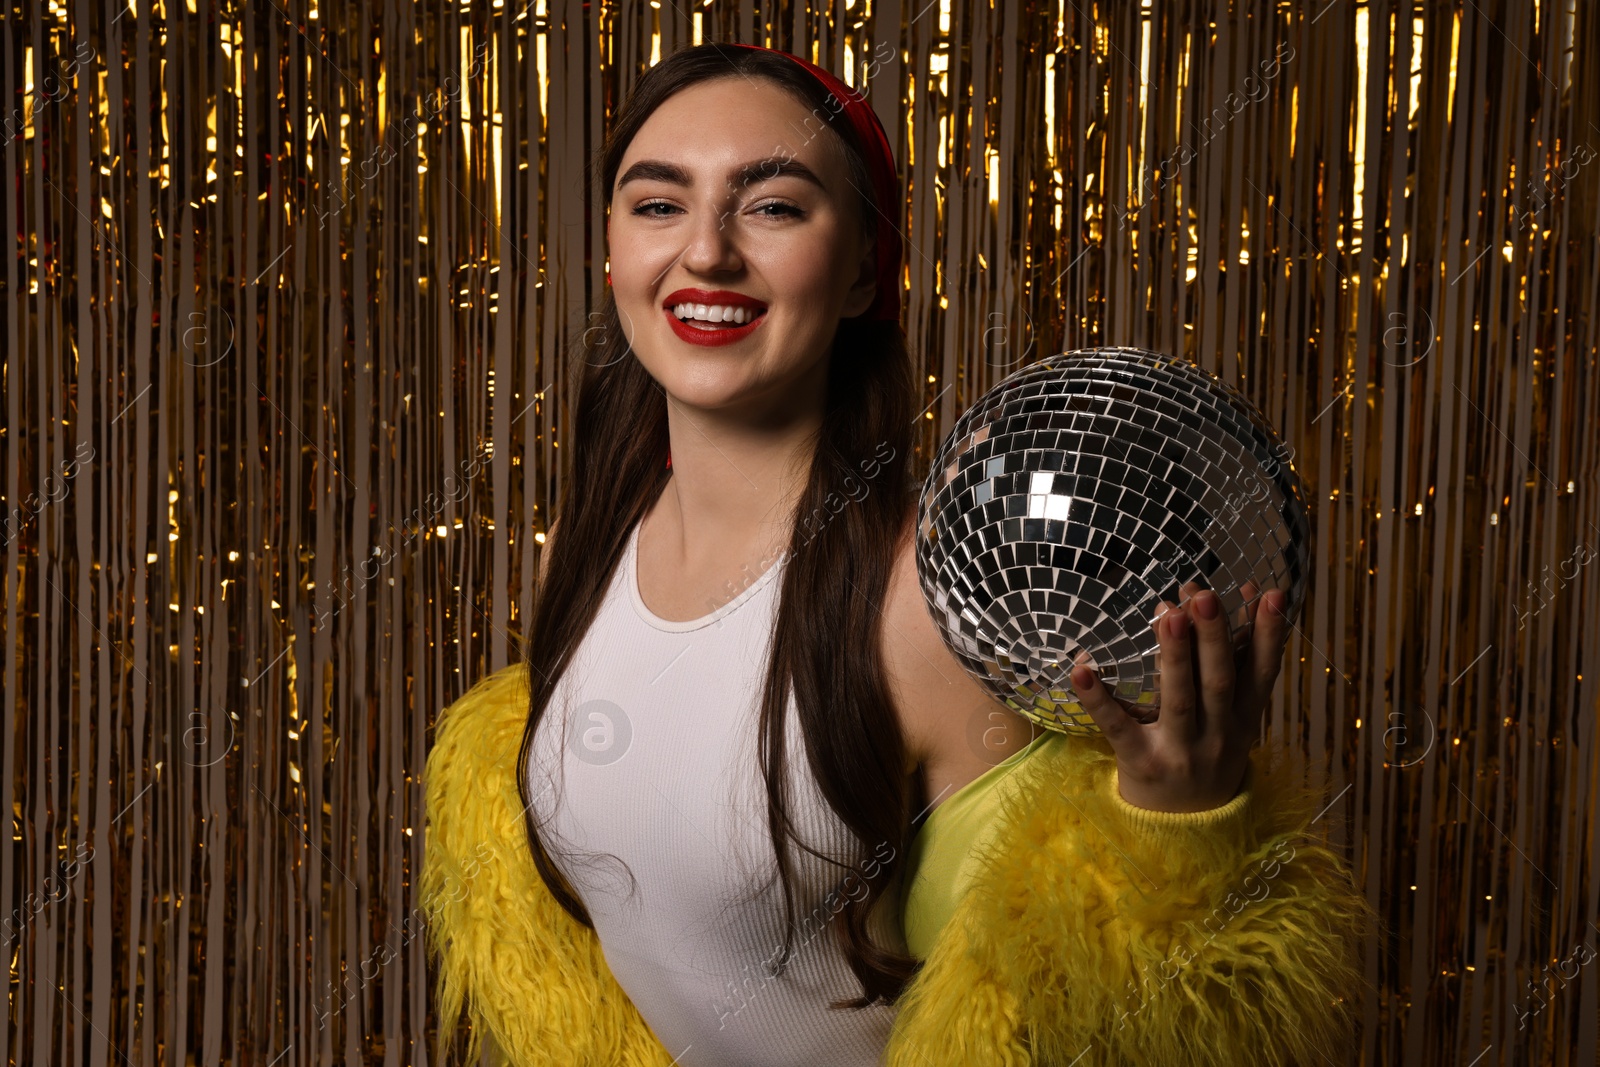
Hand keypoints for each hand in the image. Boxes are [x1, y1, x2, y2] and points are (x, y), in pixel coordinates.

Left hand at [1068, 580, 1289, 812]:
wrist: (1187, 828)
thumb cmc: (1208, 751)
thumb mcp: (1237, 715)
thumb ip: (1241, 659)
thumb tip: (1251, 592)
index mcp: (1245, 719)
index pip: (1262, 672)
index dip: (1269, 634)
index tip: (1271, 594)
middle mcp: (1218, 735)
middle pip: (1218, 681)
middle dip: (1214, 636)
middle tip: (1204, 595)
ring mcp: (1180, 751)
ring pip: (1178, 699)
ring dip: (1174, 656)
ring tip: (1167, 613)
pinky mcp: (1141, 764)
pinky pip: (1117, 728)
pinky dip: (1098, 700)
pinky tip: (1081, 671)